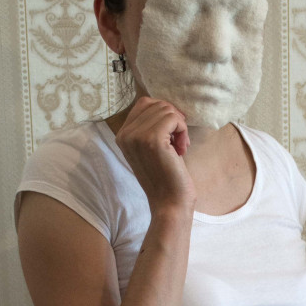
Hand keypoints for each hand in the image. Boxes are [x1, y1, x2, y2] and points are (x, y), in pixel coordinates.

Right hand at [115, 97, 194, 212]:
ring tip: (178, 147)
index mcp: (122, 135)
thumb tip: (166, 105)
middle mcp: (125, 134)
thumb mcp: (151, 147)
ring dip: (180, 127)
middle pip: (157, 104)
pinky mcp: (152, 139)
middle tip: (177, 143)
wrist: (169, 202)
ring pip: (166, 110)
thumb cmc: (166, 177)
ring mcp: (137, 136)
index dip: (164, 113)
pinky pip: (174, 118)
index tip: (172, 134)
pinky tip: (181, 148)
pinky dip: (183, 130)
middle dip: (174, 120)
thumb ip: (150, 126)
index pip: (144, 103)